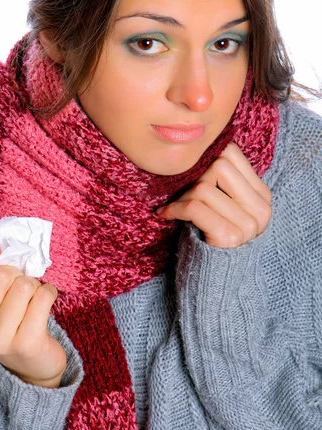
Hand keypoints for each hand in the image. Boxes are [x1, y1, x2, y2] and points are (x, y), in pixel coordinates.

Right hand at [0, 244, 65, 387]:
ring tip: (31, 298)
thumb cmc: (8, 318)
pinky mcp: (26, 343)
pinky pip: (43, 296)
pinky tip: (44, 304)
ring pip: (24, 285)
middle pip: (0, 275)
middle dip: (17, 272)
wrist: (32, 362)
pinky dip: (49, 293)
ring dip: (34, 285)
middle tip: (20, 285)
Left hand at [157, 142, 271, 247]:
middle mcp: (261, 209)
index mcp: (262, 195)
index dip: (205, 158)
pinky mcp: (229, 237)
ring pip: (204, 187)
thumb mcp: (222, 205)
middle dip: (194, 177)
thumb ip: (220, 181)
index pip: (232, 153)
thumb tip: (197, 148)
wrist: (212, 281)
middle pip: (219, 165)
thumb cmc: (210, 236)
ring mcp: (248, 225)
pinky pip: (194, 207)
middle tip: (183, 193)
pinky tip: (167, 215)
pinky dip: (175, 209)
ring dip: (182, 197)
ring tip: (176, 208)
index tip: (191, 174)